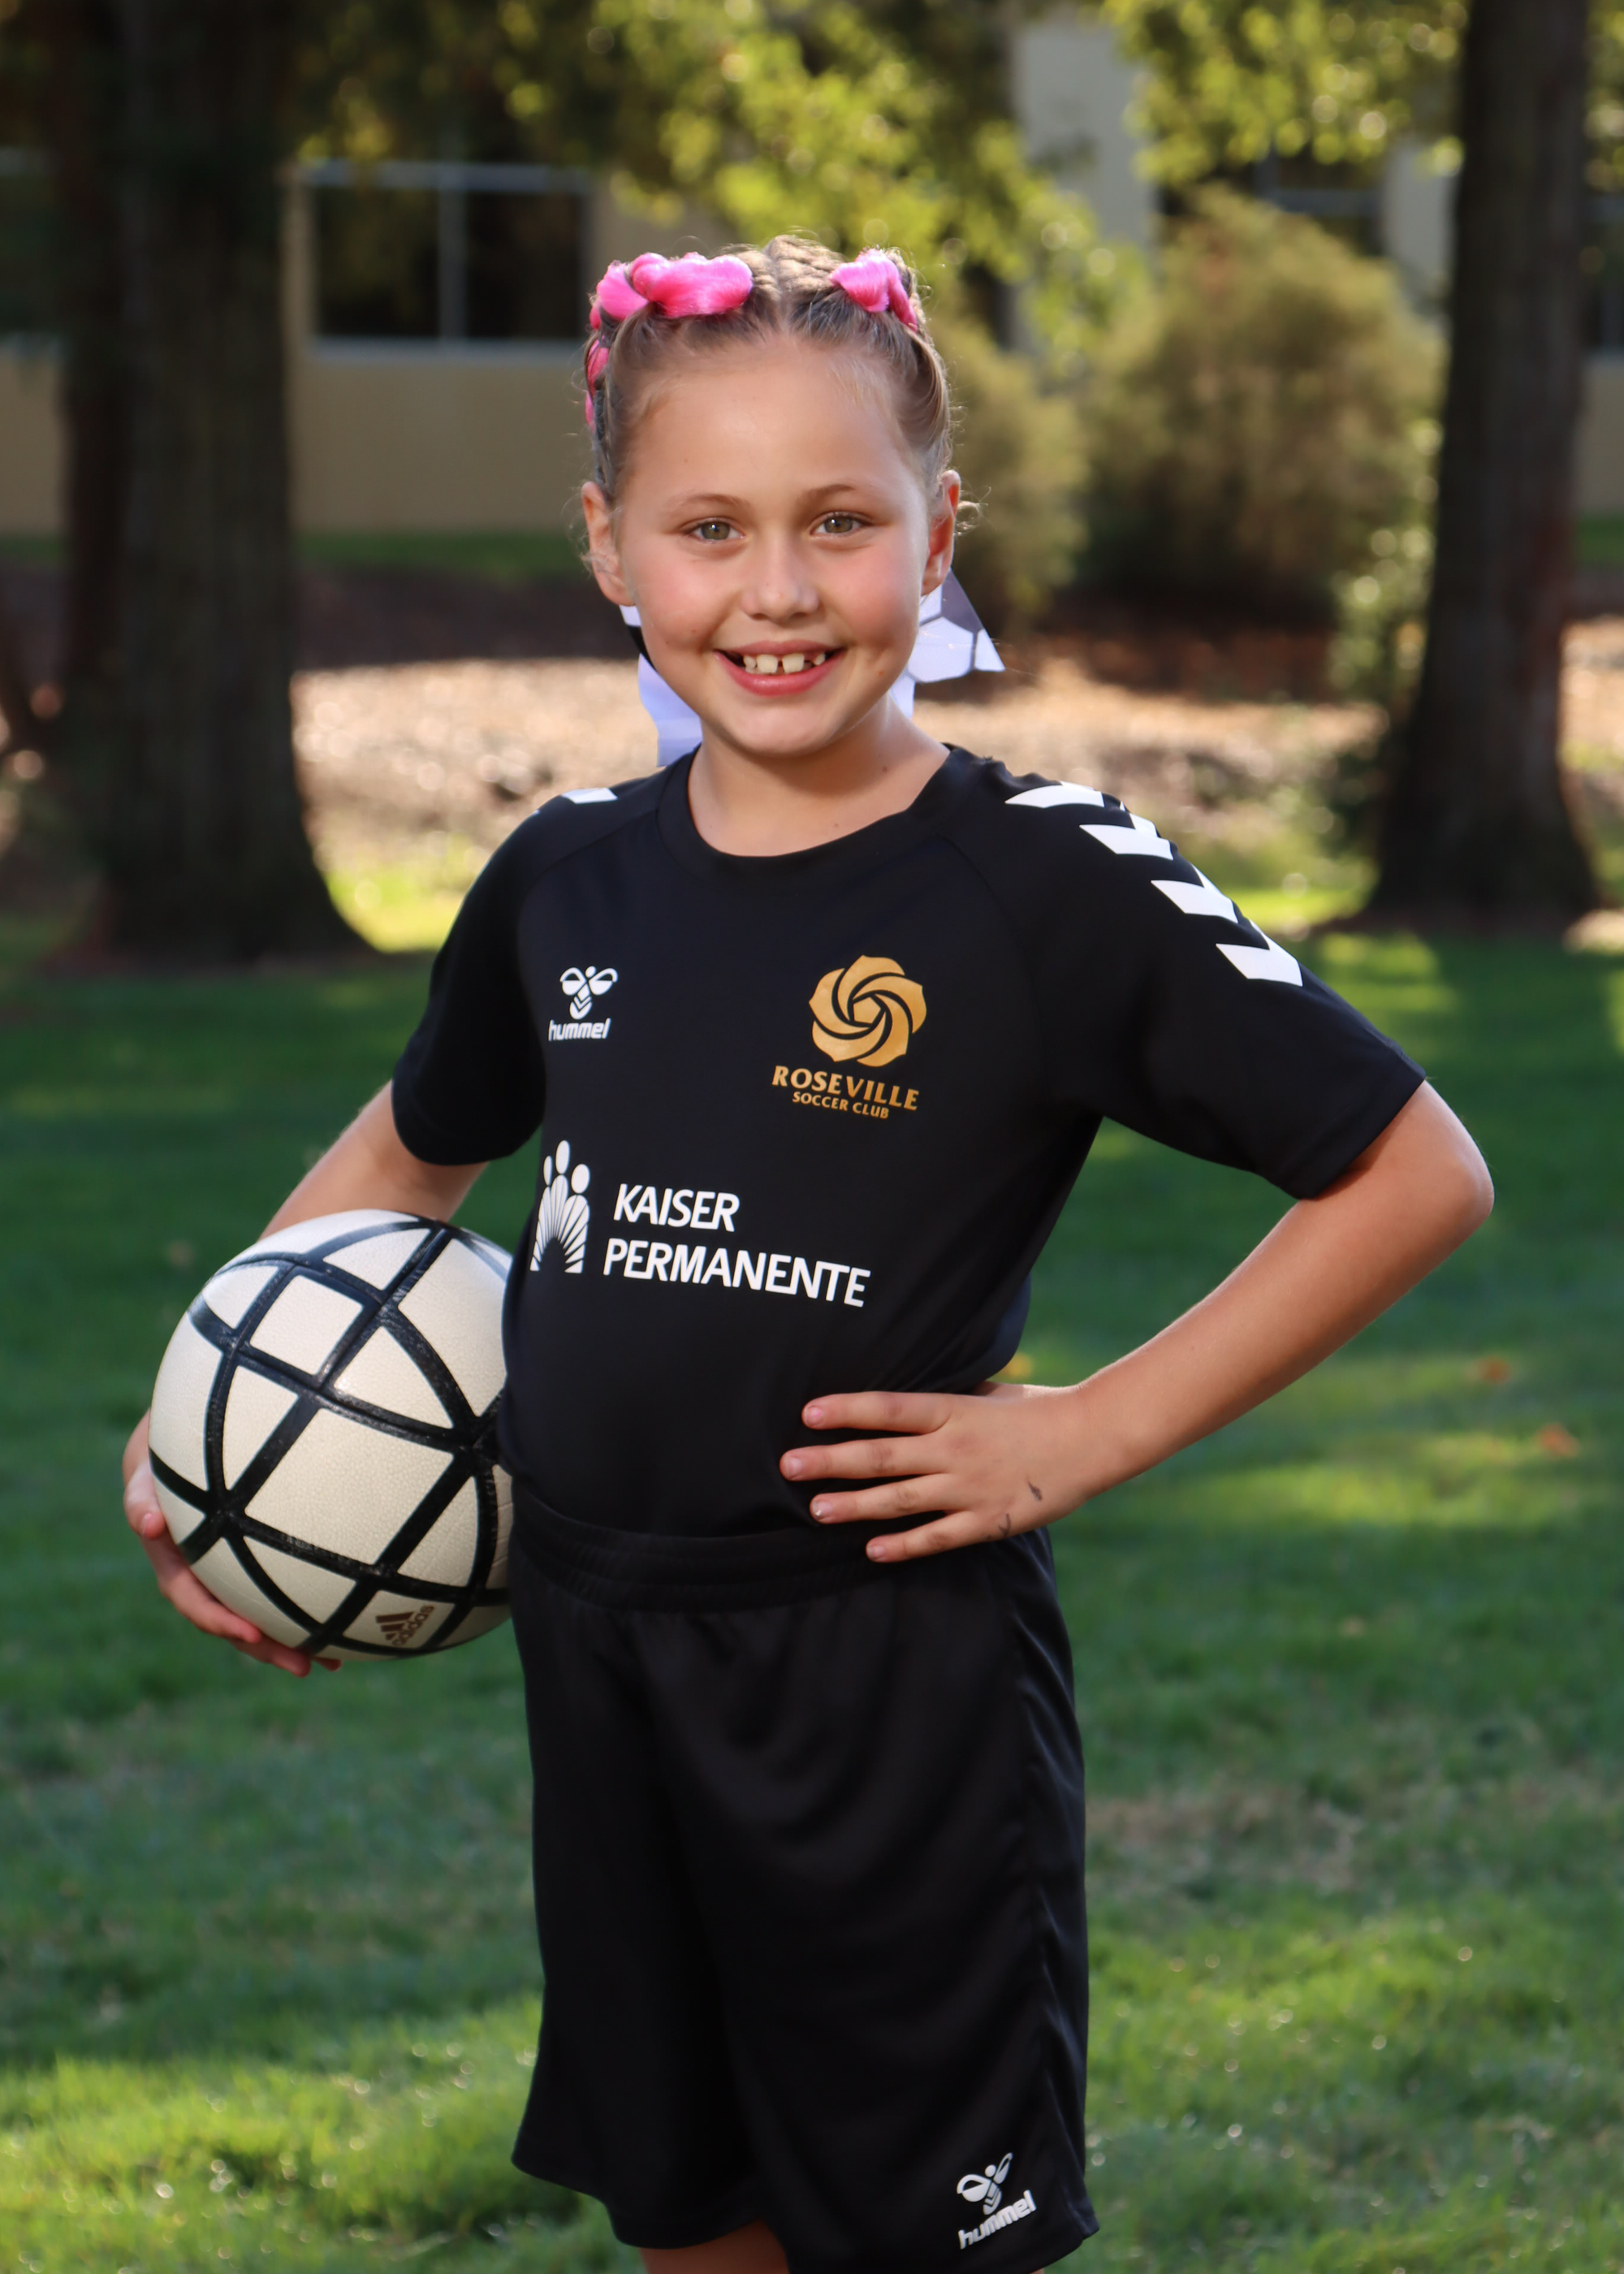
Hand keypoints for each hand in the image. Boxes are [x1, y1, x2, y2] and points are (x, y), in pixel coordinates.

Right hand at [122, 1413, 337, 1675]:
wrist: (194, 1422)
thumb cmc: (169, 1437)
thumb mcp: (147, 1458)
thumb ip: (142, 1490)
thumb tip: (147, 1525)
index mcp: (171, 1554)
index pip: (191, 1598)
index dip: (218, 1620)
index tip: (251, 1632)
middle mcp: (200, 1568)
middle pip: (230, 1618)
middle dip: (265, 1646)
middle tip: (305, 1666)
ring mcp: (228, 1565)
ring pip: (257, 1610)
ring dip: (288, 1639)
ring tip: (330, 1662)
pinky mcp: (256, 1554)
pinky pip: (279, 1584)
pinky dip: (305, 1603)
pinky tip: (342, 1618)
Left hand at [780, 1382, 1090, 1561]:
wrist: (1091, 1438)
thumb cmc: (1037, 1407)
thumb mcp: (989, 1389)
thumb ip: (947, 1395)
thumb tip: (907, 1393)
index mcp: (954, 1410)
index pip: (890, 1408)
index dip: (848, 1410)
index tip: (808, 1413)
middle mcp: (955, 1449)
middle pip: (882, 1456)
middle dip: (831, 1461)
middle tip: (788, 1465)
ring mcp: (969, 1487)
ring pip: (900, 1499)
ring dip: (854, 1505)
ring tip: (815, 1509)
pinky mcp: (987, 1520)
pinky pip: (937, 1537)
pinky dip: (904, 1544)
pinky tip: (871, 1549)